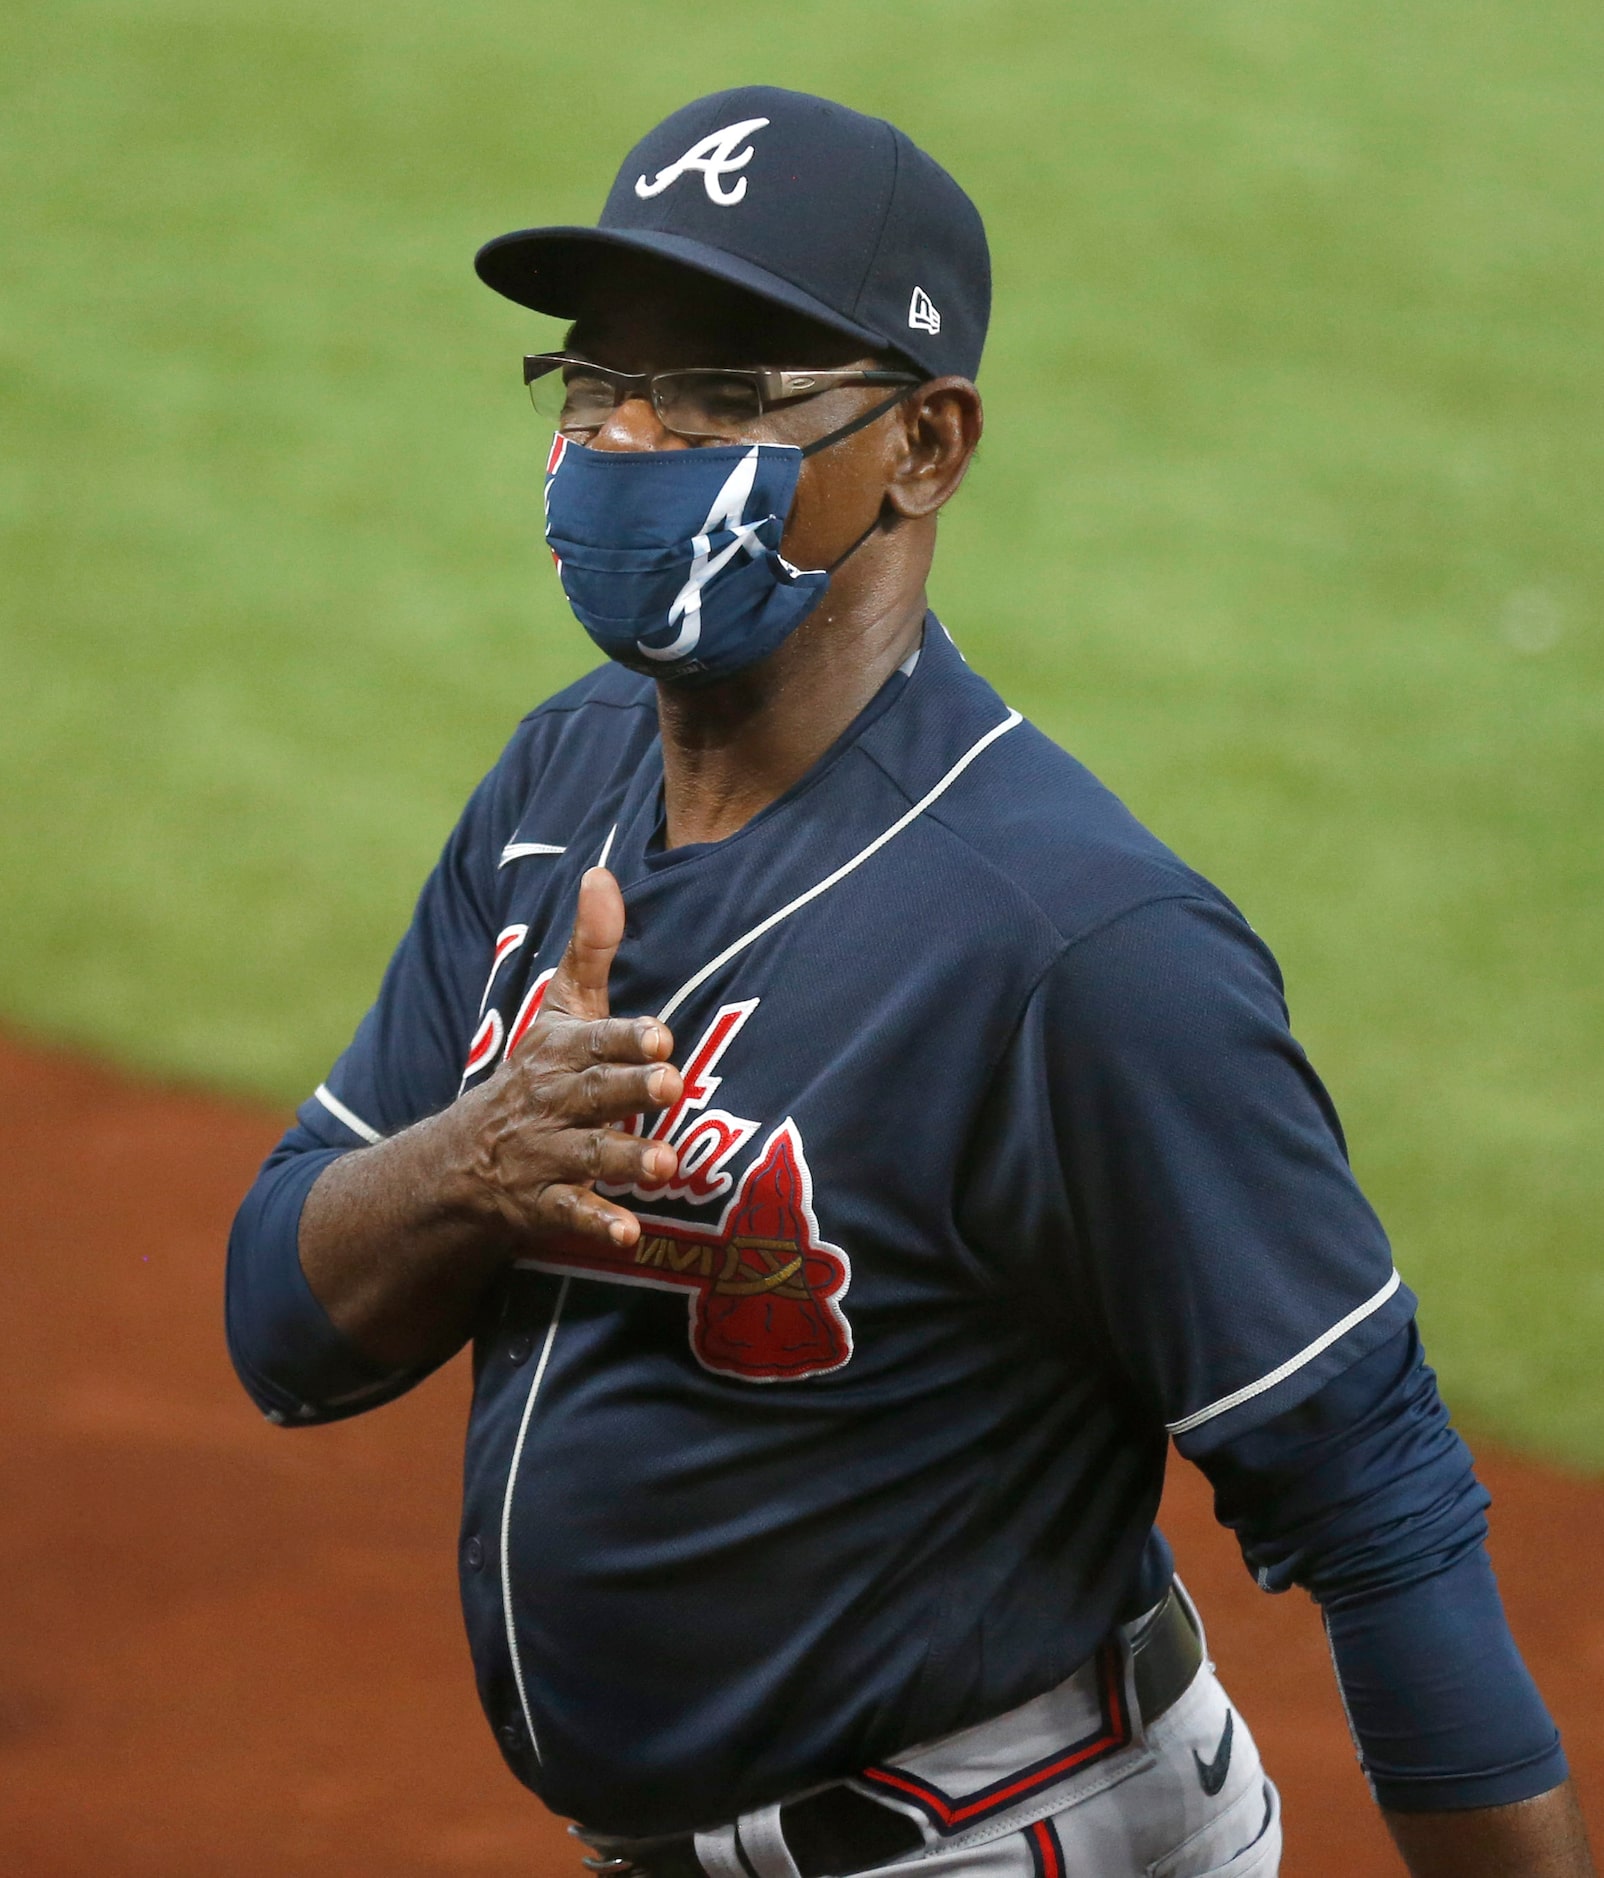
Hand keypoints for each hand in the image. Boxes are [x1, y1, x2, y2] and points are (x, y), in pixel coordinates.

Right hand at [460, 867, 682, 1251]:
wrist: (463, 1159)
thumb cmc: (536, 1072)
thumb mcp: (558, 1008)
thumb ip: (590, 948)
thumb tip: (602, 872)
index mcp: (558, 1050)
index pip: (594, 1039)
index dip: (625, 1038)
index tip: (660, 1034)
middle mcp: (550, 1100)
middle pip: (593, 1093)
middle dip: (631, 1089)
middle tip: (672, 1085)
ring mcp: (543, 1154)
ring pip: (587, 1155)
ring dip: (626, 1159)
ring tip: (666, 1165)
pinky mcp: (540, 1204)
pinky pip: (569, 1215)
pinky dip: (597, 1224)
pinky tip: (630, 1232)